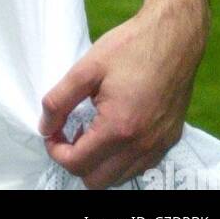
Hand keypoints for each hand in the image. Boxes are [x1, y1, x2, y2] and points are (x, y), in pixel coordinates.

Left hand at [38, 0, 207, 188]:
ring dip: (98, 162)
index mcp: (119, 128)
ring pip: (119, 178)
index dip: (56, 150)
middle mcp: (143, 145)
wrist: (174, 37)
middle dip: (75, 161)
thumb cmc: (131, 48)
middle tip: (69, 132)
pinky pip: (139, 166)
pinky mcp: (169, 141)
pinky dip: (120, 158)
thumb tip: (45, 127)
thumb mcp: (85, 69)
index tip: (52, 130)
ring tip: (91, 130)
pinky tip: (114, 129)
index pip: (77, 164)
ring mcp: (159, 146)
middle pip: (96, 181)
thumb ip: (59, 101)